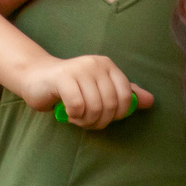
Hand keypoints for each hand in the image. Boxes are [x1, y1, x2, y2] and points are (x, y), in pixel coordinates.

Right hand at [12, 53, 152, 127]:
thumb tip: (149, 101)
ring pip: (95, 107)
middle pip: (110, 104)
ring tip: (78, 118)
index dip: (118, 114)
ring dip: (87, 121)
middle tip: (88, 122)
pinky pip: (78, 106)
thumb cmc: (70, 87)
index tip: (105, 117)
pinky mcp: (62, 77)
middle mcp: (96, 64)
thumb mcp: (99, 89)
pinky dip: (74, 117)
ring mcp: (79, 69)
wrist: (36, 77)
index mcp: (108, 65)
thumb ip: (123, 94)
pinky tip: (69, 113)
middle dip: (100, 121)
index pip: (125, 96)